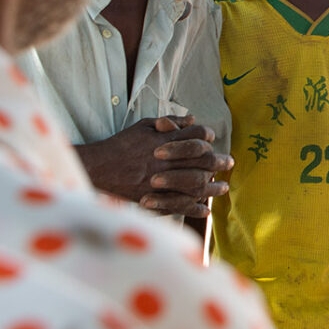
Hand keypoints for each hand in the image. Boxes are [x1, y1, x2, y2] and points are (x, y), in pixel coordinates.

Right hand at [75, 115, 231, 217]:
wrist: (99, 167)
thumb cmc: (122, 144)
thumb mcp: (144, 126)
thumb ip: (170, 122)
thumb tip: (192, 119)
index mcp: (165, 140)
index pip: (197, 136)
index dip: (208, 137)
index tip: (213, 141)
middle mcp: (167, 160)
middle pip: (203, 160)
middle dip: (219, 162)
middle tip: (229, 163)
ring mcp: (161, 181)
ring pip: (196, 184)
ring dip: (213, 187)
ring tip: (222, 188)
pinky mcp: (154, 198)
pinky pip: (179, 205)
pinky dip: (194, 209)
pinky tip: (204, 210)